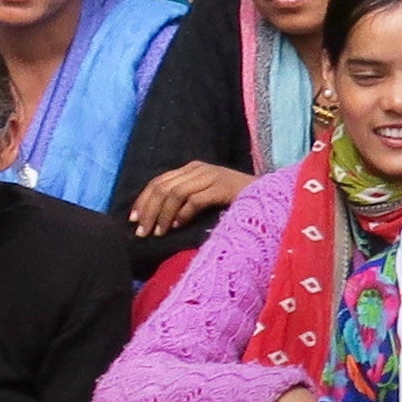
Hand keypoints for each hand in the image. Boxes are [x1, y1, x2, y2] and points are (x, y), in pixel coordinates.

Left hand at [127, 157, 251, 238]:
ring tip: (158, 232)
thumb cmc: (234, 200)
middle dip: (148, 211)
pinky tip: (178, 227)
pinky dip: (182, 214)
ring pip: (174, 193)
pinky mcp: (222, 187)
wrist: (269, 195)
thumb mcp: (204, 195)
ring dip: (162, 215)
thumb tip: (156, 217)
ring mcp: (211, 176)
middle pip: (162, 187)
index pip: (158, 181)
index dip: (142, 200)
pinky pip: (194, 200)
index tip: (133, 219)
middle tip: (142, 232)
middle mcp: (198, 168)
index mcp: (192, 168)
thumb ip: (184, 200)